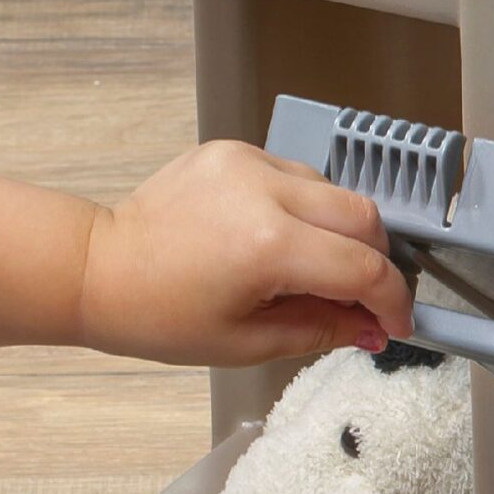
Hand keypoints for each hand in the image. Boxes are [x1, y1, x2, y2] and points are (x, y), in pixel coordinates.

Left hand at [76, 141, 414, 365]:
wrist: (99, 270)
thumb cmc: (157, 313)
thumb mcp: (246, 342)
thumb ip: (322, 329)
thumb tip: (371, 328)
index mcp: (266, 246)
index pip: (363, 268)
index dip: (391, 301)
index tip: (395, 323)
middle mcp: (263, 190)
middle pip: (364, 217)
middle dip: (377, 261)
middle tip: (365, 299)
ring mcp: (247, 162)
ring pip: (334, 191)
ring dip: (341, 233)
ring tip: (314, 272)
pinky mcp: (232, 152)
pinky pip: (296, 175)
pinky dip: (306, 209)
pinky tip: (281, 239)